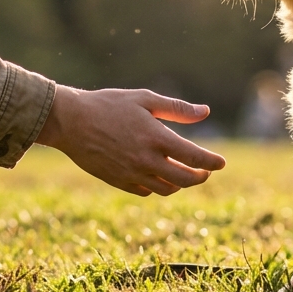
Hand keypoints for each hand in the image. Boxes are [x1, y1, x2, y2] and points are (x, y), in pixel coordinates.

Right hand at [35, 86, 225, 195]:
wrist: (71, 122)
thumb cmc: (108, 105)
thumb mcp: (144, 99)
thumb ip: (176, 109)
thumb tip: (205, 112)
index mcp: (156, 137)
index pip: (194, 157)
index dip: (212, 162)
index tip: (221, 163)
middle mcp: (146, 160)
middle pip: (185, 179)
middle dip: (200, 177)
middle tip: (205, 171)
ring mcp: (132, 174)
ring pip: (166, 189)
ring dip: (180, 184)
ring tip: (183, 173)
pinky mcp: (118, 181)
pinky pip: (145, 191)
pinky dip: (157, 187)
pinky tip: (157, 176)